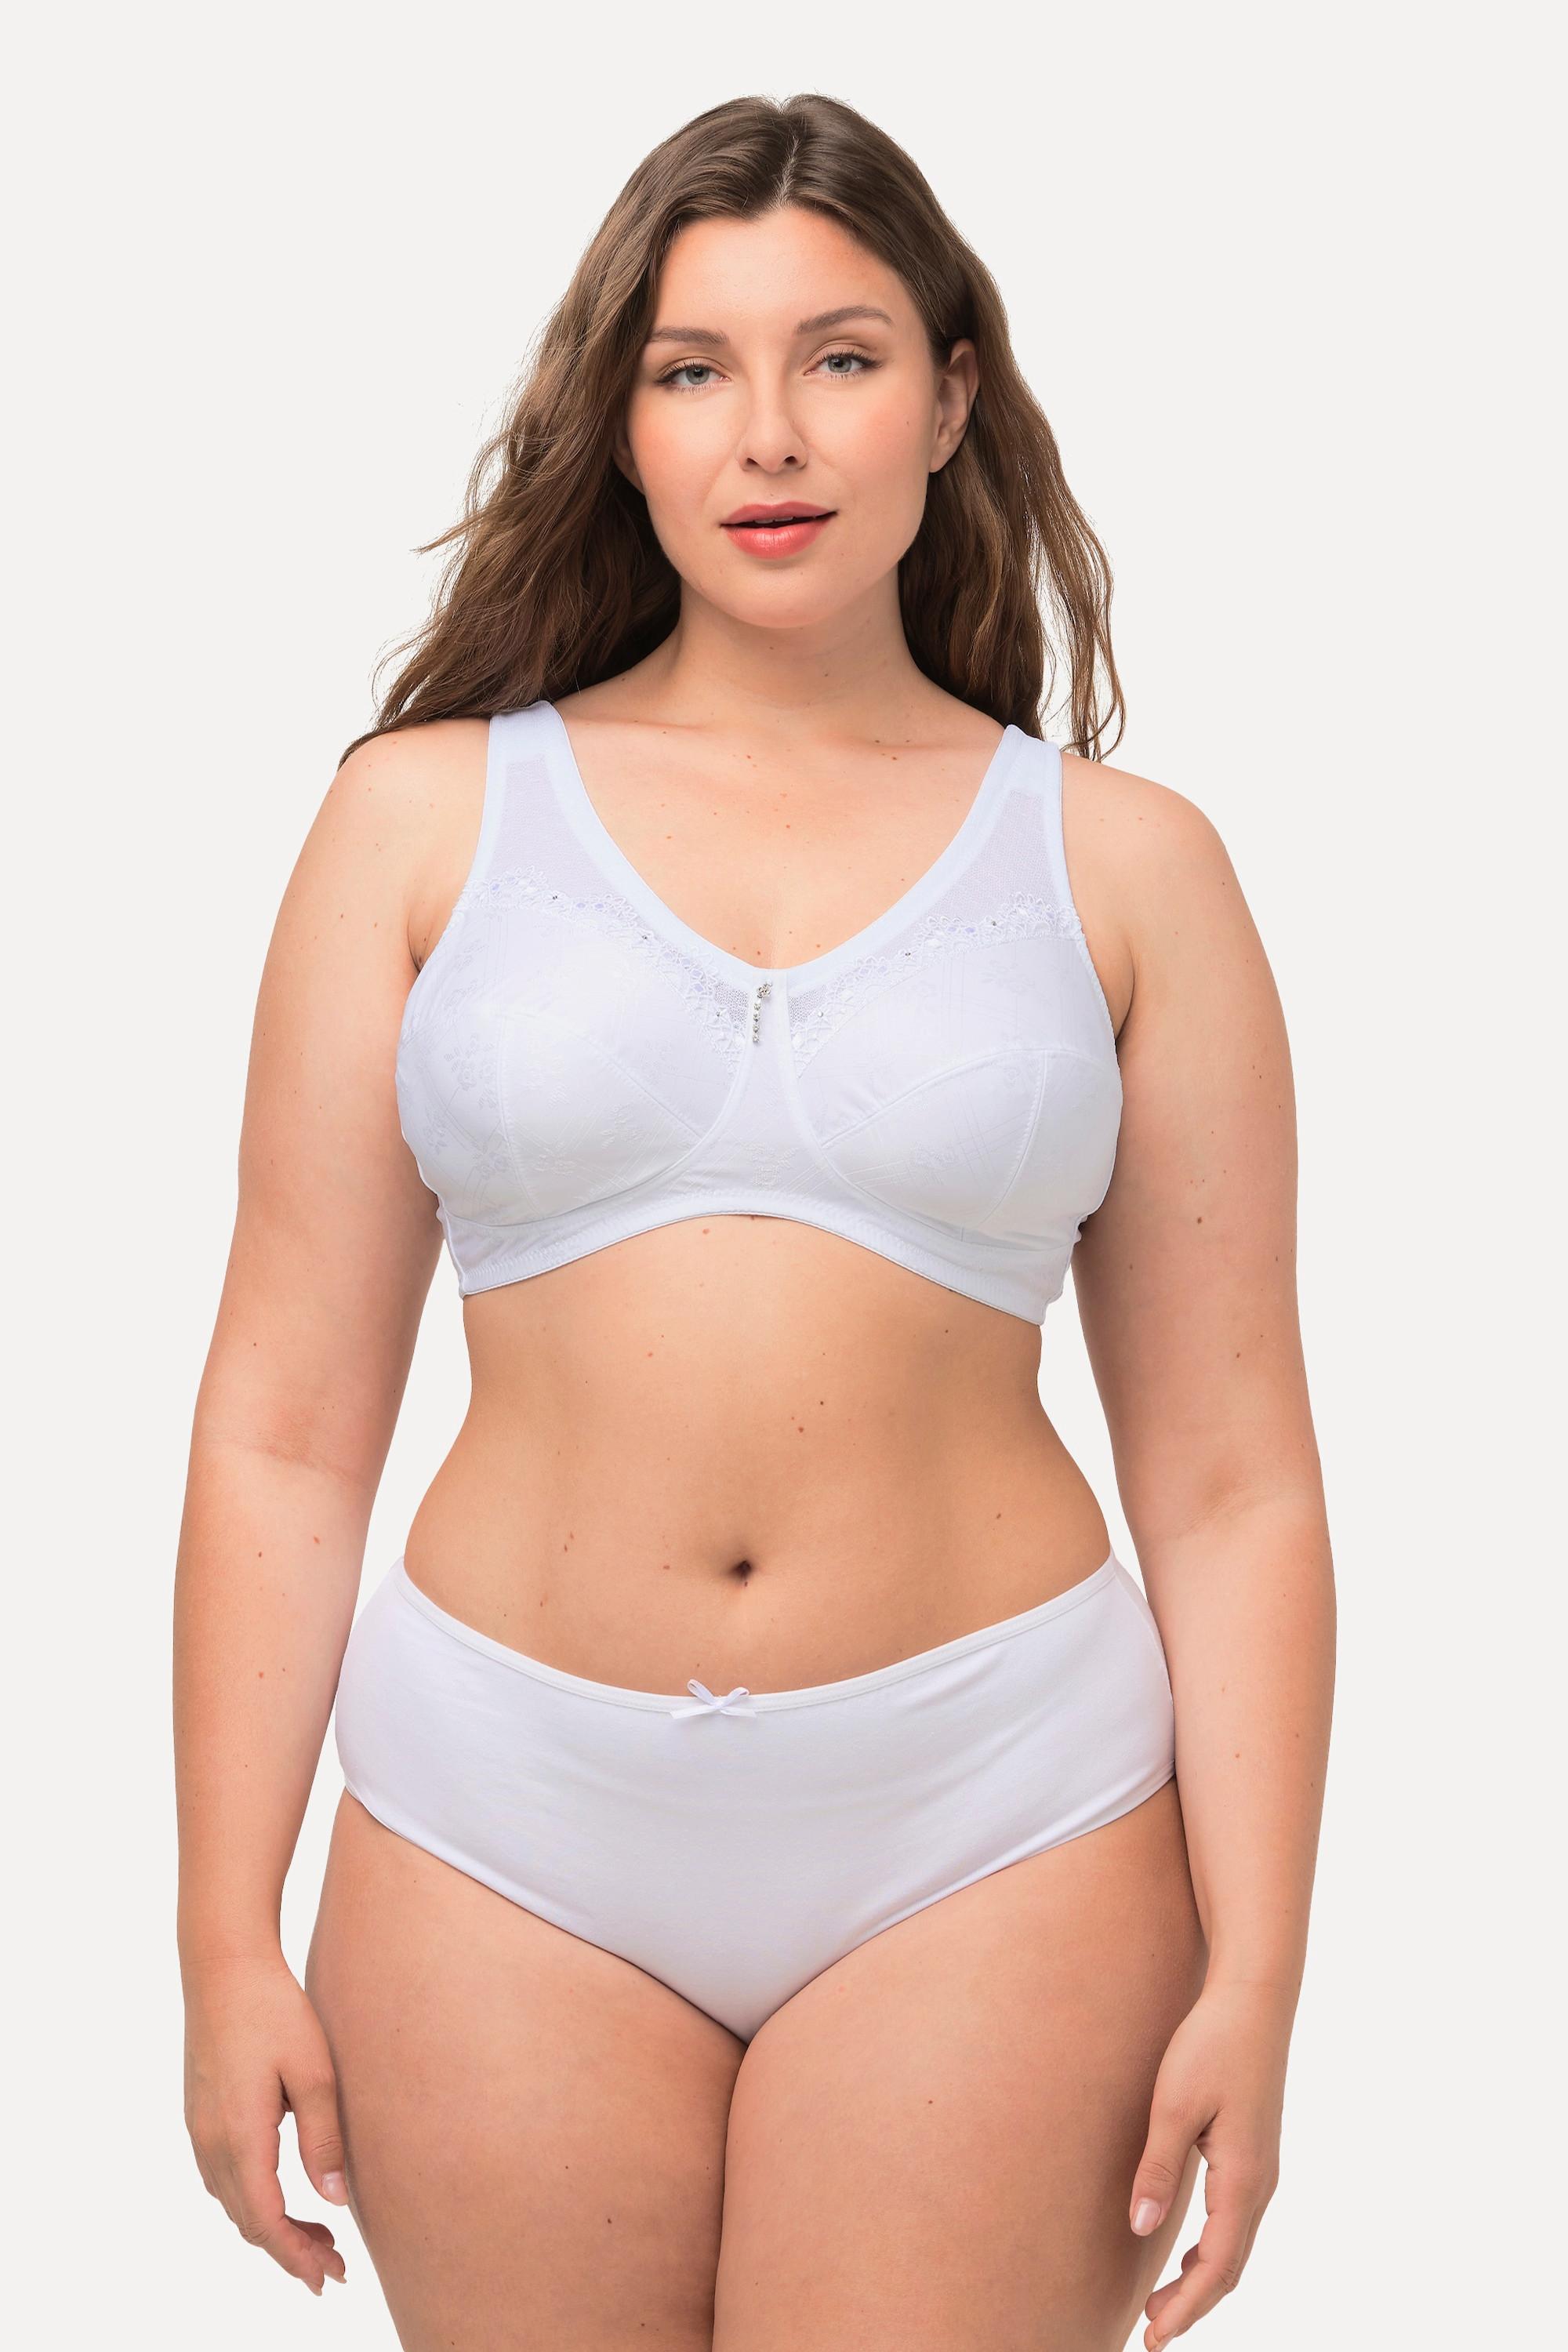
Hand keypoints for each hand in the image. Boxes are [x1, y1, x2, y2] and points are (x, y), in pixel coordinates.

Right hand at [182, 1950, 350, 2295]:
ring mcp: (199, 2129)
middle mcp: (211, 2142)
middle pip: (248, 2221)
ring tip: (318, 2235)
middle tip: (335, 2265)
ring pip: (233, 2202)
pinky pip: (223, 2178)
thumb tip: (336, 2201)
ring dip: (271, 2226)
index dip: (297, 2256)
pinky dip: (252, 2199)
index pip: (266, 2222)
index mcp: (240, 2137)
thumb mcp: (314, 2071)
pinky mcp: (200, 2114)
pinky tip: (282, 2193)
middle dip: (290, 2250)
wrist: (223, 1965)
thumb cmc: (275, 2010)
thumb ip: (324, 2139)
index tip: (329, 2278)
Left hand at [1127, 1979, 1289, 2346]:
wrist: (1254, 2000)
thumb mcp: (1174, 2105)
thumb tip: (1140, 2228)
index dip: (1186, 2308)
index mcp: (1244, 2179)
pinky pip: (1236, 2222)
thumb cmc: (1212, 2045)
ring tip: (1161, 2303)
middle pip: (1229, 2267)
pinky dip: (1213, 2251)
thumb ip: (1158, 2168)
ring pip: (1235, 2247)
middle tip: (1150, 2333)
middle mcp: (1261, 2184)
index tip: (1155, 2338)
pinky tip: (1186, 2251)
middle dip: (1192, 2304)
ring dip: (1201, 2279)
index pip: (1216, 2267)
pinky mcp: (1254, 2155)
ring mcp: (1262, 2170)